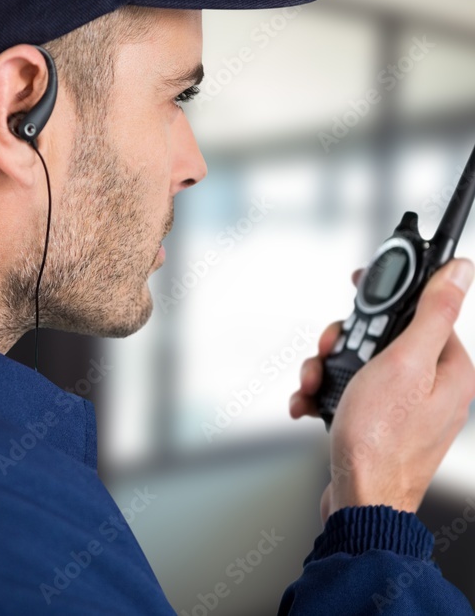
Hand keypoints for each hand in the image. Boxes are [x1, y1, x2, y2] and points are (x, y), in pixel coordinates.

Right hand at [291, 258, 474, 522]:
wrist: (359, 500)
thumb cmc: (382, 441)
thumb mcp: (406, 362)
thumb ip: (433, 312)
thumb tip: (460, 271)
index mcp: (449, 368)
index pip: (421, 310)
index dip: (386, 297)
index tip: (360, 285)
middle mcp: (431, 386)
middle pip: (382, 336)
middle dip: (344, 341)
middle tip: (331, 352)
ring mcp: (402, 406)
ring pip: (357, 364)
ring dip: (325, 369)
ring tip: (314, 385)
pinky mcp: (376, 423)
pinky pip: (346, 392)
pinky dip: (322, 394)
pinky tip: (310, 404)